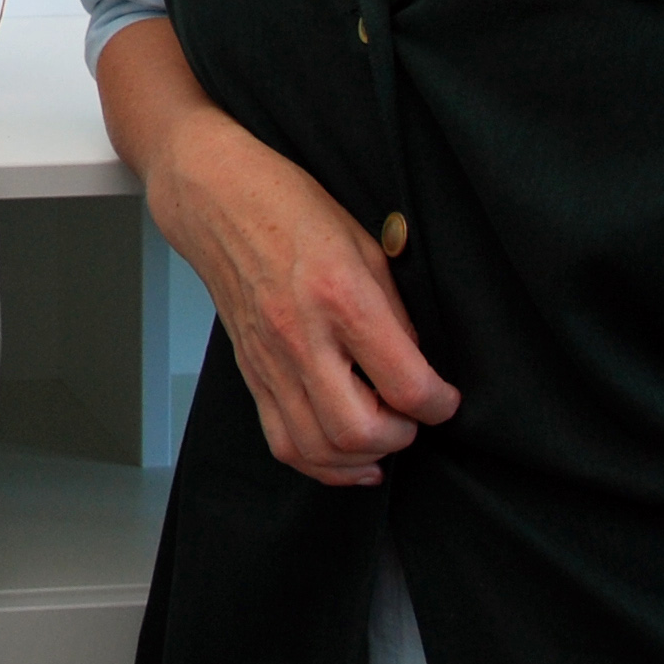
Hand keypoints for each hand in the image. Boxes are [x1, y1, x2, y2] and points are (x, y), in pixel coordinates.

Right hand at [147, 103, 458, 484]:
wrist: (216, 199)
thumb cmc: (291, 209)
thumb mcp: (366, 247)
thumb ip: (394, 313)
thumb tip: (417, 367)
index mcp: (341, 296)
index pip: (405, 383)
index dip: (440, 404)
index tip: (447, 399)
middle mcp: (301, 336)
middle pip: (358, 431)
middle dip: (400, 438)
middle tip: (413, 418)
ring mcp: (269, 360)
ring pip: (317, 448)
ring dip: (361, 459)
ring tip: (383, 438)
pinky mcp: (250, 373)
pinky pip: (283, 442)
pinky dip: (320, 463)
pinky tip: (346, 457)